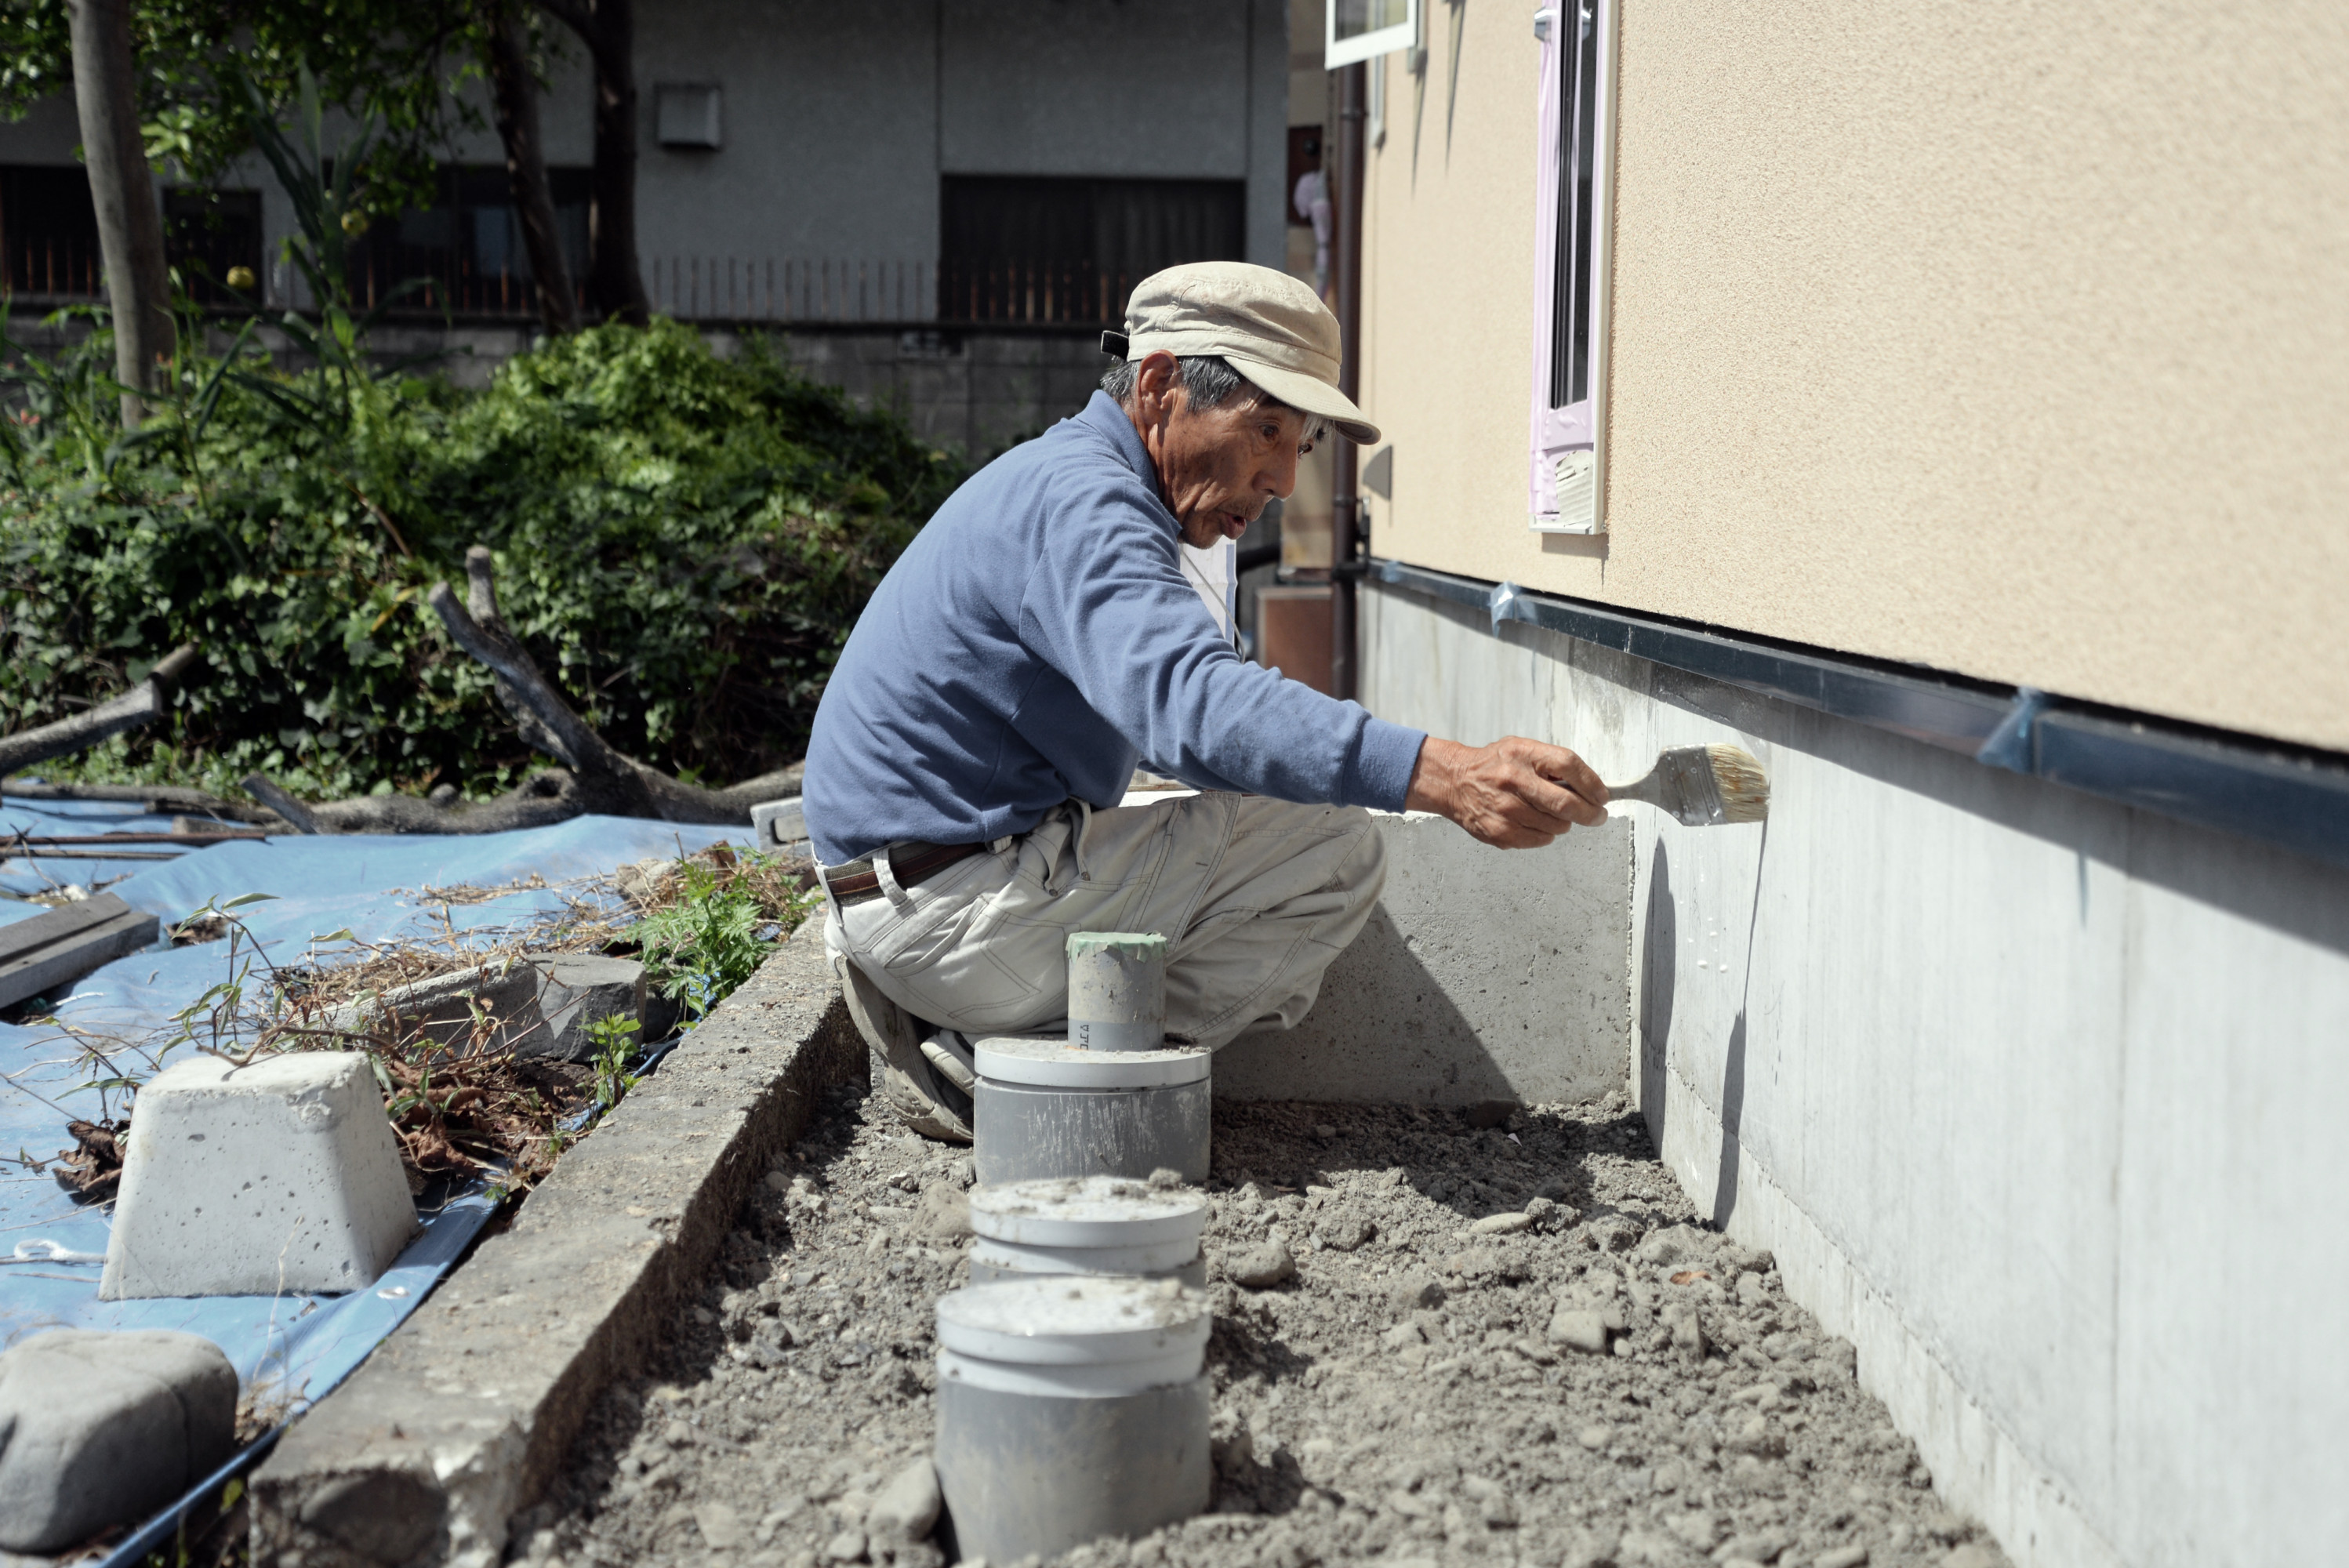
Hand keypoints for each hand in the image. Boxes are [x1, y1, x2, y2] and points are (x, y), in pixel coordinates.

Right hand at [1404, 736, 1609, 848]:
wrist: (1454, 781)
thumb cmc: (1494, 765)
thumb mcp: (1522, 749)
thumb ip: (1552, 764)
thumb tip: (1589, 787)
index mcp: (1523, 754)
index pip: (1569, 766)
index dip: (1593, 784)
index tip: (1603, 796)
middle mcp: (1514, 780)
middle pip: (1567, 803)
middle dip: (1591, 814)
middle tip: (1598, 817)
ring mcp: (1505, 808)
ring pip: (1557, 826)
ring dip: (1564, 824)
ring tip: (1552, 815)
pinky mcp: (1499, 831)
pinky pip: (1539, 840)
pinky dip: (1545, 835)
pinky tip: (1534, 823)